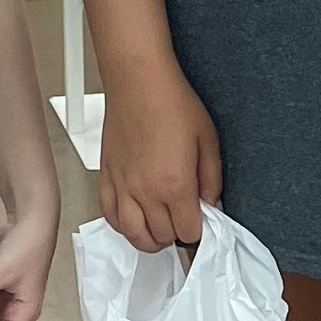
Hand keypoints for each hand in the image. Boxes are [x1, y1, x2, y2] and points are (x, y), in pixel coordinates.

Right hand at [96, 60, 219, 254]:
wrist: (139, 82)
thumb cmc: (172, 103)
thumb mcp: (208, 140)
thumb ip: (212, 179)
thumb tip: (213, 204)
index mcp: (175, 185)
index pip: (189, 231)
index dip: (199, 230)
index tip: (201, 221)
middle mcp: (146, 191)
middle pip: (162, 237)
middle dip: (176, 234)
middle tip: (183, 222)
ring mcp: (123, 187)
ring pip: (133, 235)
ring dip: (149, 239)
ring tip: (160, 231)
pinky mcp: (107, 177)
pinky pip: (109, 216)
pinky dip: (122, 226)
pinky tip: (133, 221)